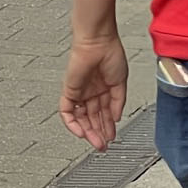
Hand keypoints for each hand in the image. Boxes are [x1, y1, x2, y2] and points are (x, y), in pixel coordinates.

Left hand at [60, 33, 128, 151]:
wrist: (98, 42)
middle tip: (104, 145)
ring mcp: (80, 92)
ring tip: (97, 143)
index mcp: (104, 88)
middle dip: (99, 133)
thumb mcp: (121, 82)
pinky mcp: (69, 91)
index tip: (112, 137)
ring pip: (81, 118)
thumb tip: (116, 118)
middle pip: (92, 118)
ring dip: (89, 132)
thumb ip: (118, 102)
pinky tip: (82, 132)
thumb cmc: (110, 53)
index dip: (108, 126)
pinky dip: (72, 124)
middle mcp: (91, 91)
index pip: (104, 113)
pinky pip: (67, 112)